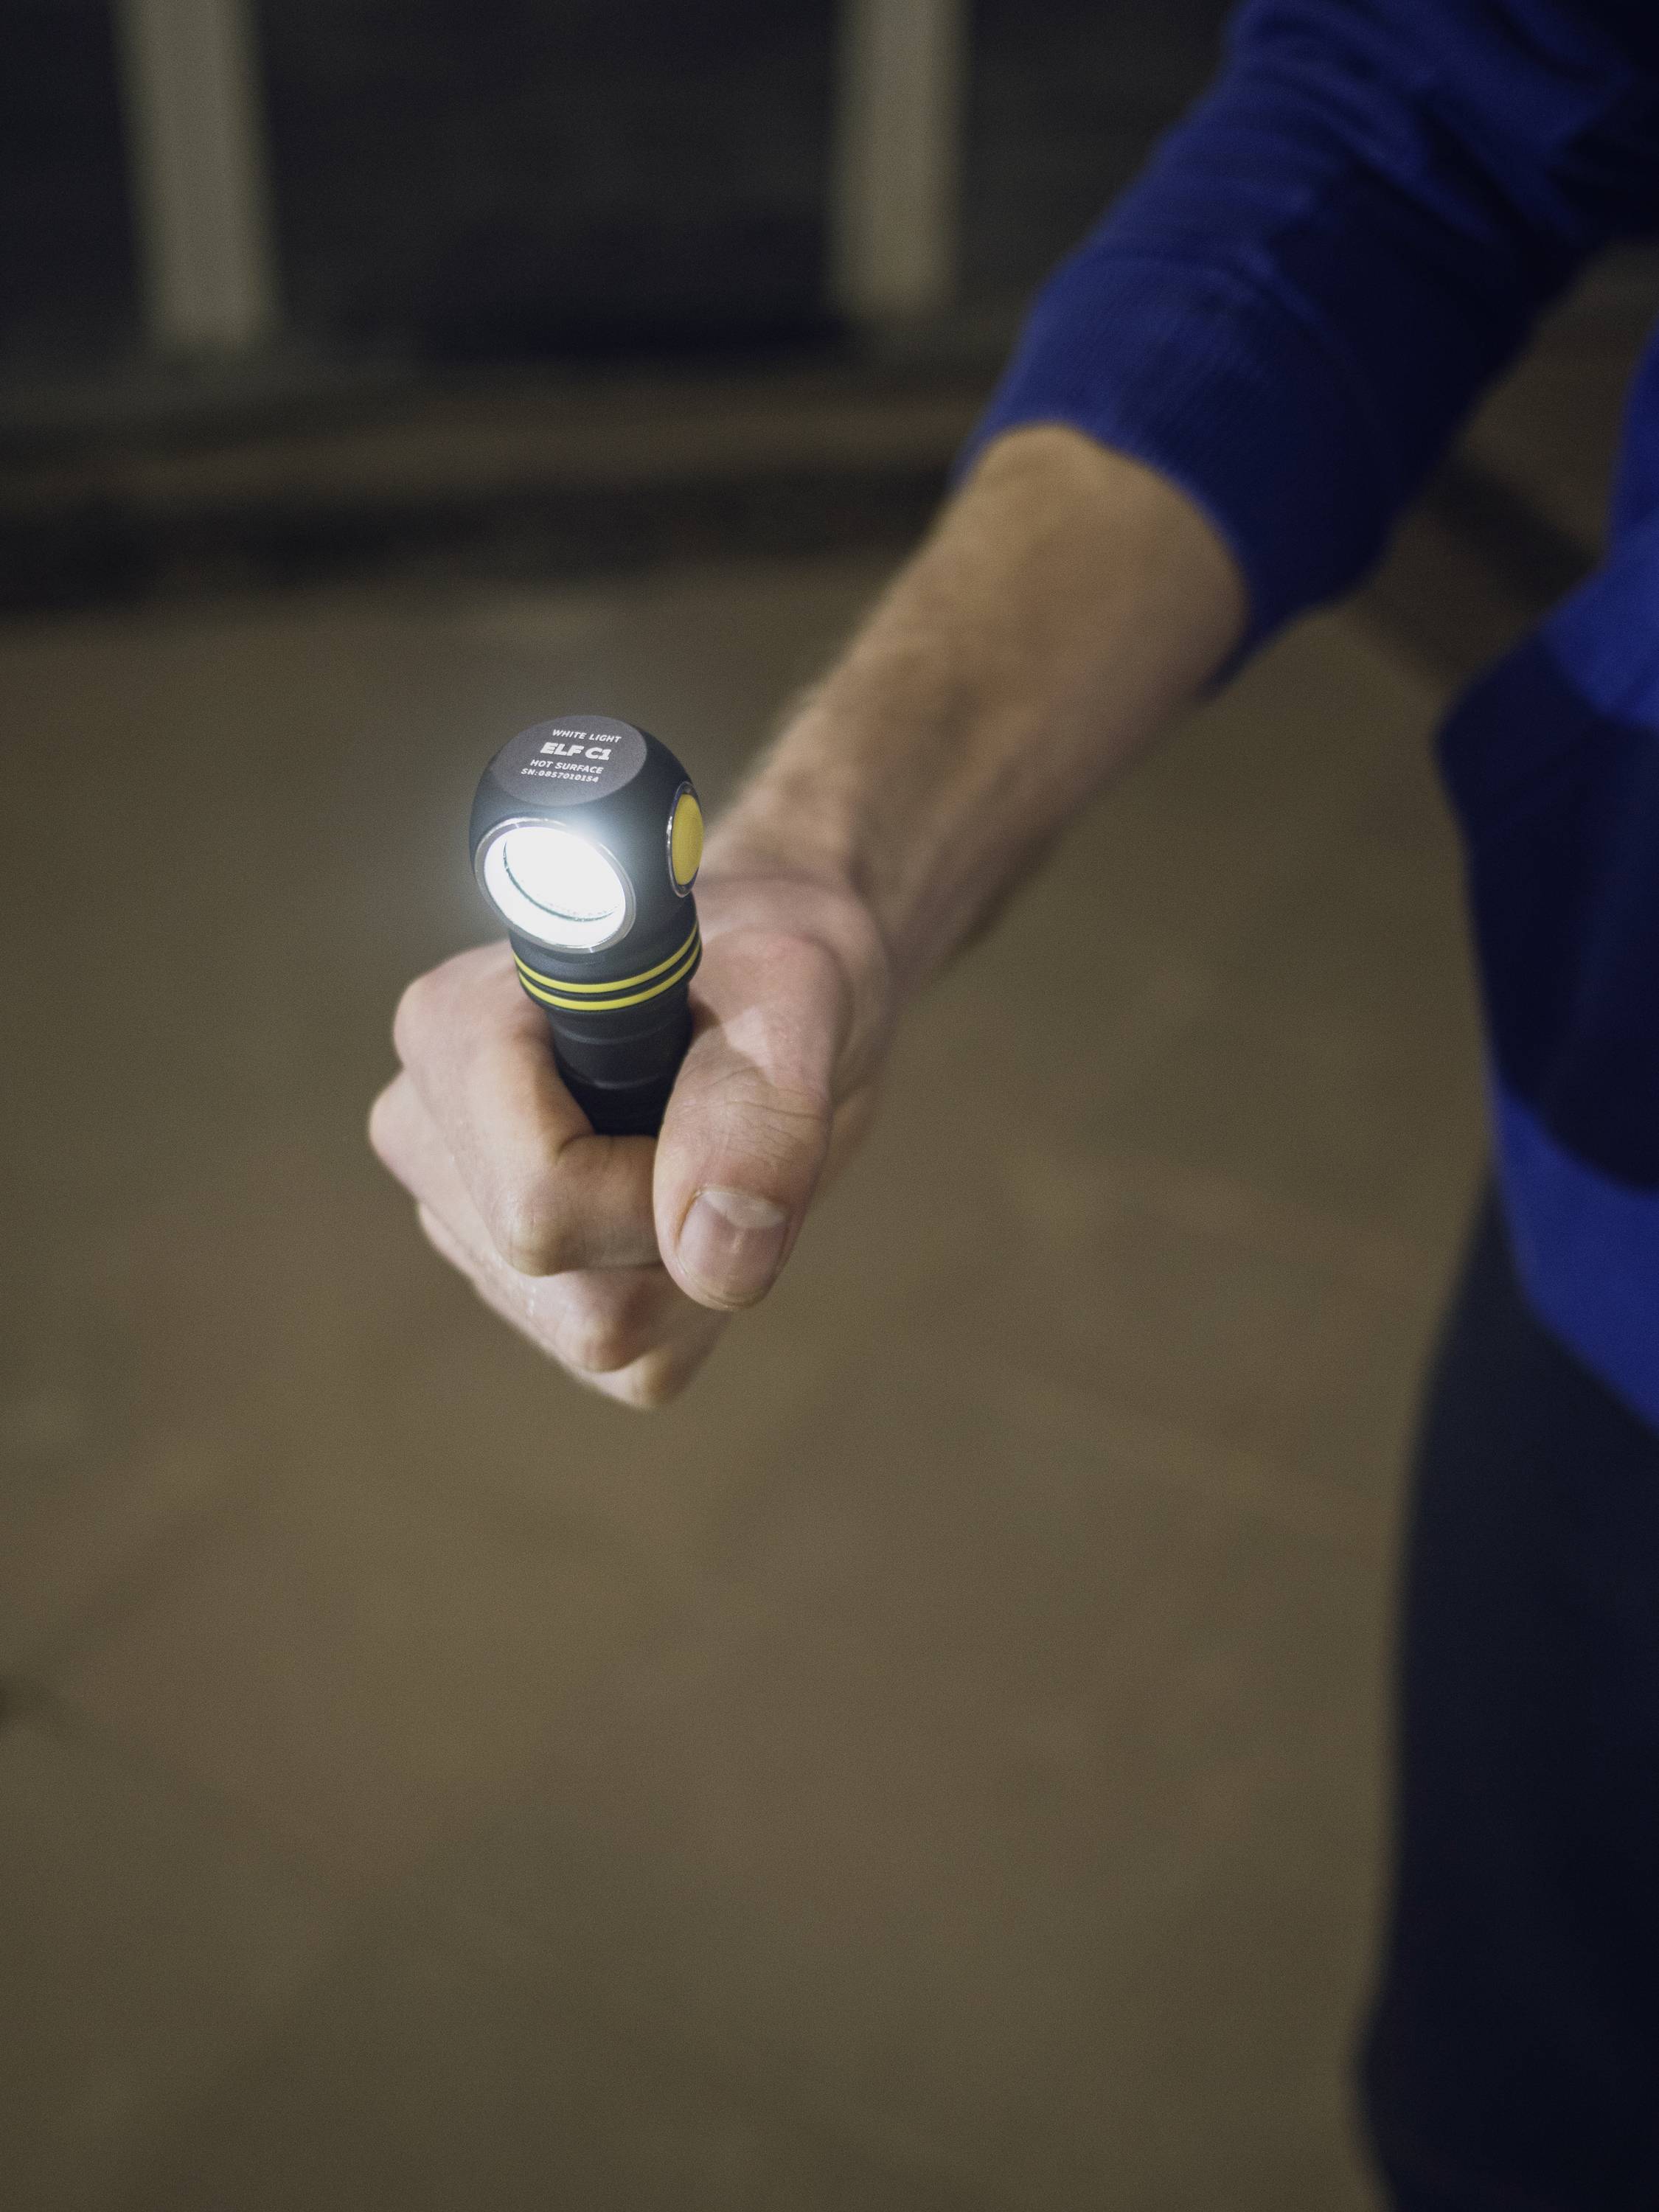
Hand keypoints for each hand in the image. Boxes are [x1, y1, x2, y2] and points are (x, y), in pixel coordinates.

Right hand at [369, 865, 889, 1406]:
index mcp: (455, 1035)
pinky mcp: (521, 1292)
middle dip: (679, 1228)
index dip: (658, 1187)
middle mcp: (430, 1132)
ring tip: (711, 1156)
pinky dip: (696, 1303)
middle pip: (564, 1284)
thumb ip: (758, 1104)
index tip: (714, 1106)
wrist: (776, 995)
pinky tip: (697, 1206)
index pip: (539, 1200)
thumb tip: (713, 1261)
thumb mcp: (797, 989)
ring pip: (601, 1336)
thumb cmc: (773, 962)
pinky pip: (634, 1364)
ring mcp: (462, 1219)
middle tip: (724, 1127)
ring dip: (694, 1267)